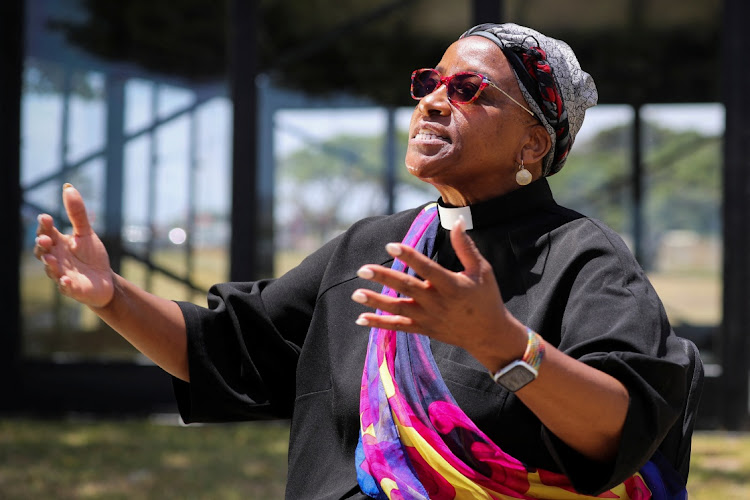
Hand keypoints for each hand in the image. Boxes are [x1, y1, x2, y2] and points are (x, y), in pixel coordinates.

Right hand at [33, 184, 114, 308]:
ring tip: (52, 258)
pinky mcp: (71, 289)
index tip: (46, 217)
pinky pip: (65, 288)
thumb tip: (68, 187)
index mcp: (58, 243)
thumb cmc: (92, 256)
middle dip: (42, 245)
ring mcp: (61, 274)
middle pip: (42, 251)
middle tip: (45, 239)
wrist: (105, 281)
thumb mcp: (86, 233)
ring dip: (50, 264)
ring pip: (51, 269)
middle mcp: (56, 258)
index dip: (44, 226)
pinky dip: (65, 285)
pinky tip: (67, 281)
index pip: (46, 232)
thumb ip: (77, 213)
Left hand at [351, 217, 526, 370]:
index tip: (391, 245)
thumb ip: (466, 247)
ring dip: (376, 301)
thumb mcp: (481, 270)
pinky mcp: (424, 329)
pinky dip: (380, 324)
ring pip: (398, 309)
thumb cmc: (486, 298)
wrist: (489, 334)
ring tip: (356, 293)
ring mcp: (429, 318)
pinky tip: (361, 319)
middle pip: (406, 288)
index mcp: (452, 285)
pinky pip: (398, 326)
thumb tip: (458, 221)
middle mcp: (438, 302)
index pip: (426, 268)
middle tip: (363, 269)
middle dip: (384, 278)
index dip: (409, 256)